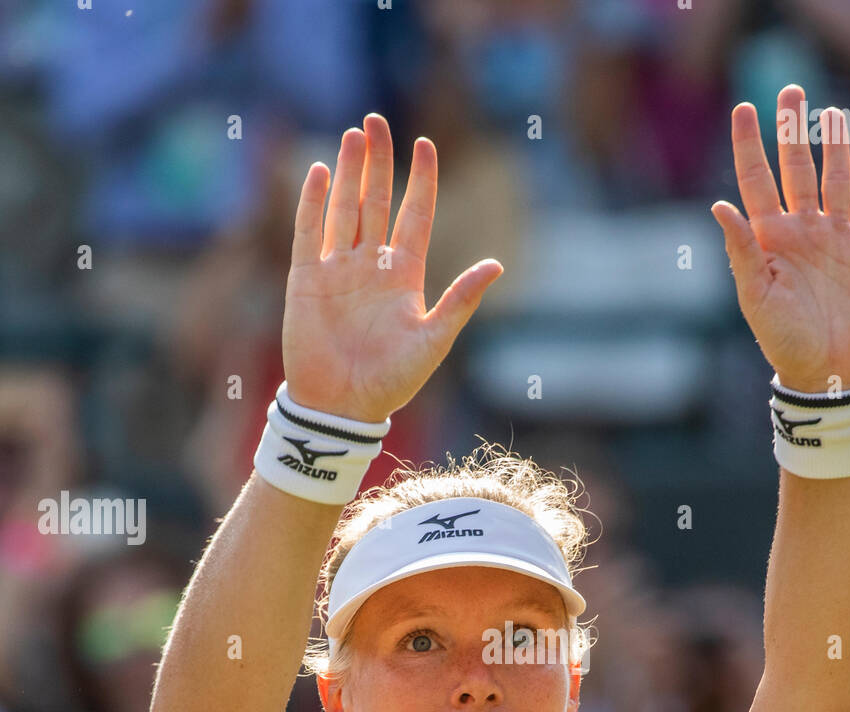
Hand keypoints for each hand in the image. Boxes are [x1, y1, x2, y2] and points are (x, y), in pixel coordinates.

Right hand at [282, 114, 503, 420]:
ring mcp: (337, 270)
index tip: (426, 144)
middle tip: (378, 121)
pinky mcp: (306, 280)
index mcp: (404, 276)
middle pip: (377, 201)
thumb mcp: (434, 339)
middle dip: (378, 162)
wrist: (343, 407)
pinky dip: (311, 203)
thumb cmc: (392, 381)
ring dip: (348, 172)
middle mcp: (370, 266)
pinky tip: (318, 172)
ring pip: (344, 209)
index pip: (414, 216)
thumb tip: (497, 264)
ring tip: (354, 134)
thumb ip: (461, 300)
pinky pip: (308, 233)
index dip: (421, 180)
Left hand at [711, 85, 849, 393]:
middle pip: (798, 169)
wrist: (829, 375)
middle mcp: (804, 232)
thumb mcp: (756, 296)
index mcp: (771, 240)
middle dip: (793, 131)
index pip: (757, 181)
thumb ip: (741, 249)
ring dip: (835, 146)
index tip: (744, 108)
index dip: (750, 145)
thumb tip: (719, 205)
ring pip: (837, 180)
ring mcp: (839, 239)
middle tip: (791, 90)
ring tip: (830, 113)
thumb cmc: (785, 341)